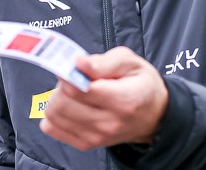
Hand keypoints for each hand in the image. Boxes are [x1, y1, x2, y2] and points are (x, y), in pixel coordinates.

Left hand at [40, 46, 167, 151]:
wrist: (152, 115)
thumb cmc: (140, 83)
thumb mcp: (129, 62)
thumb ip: (103, 62)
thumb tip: (78, 63)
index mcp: (123, 100)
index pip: (80, 90)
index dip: (69, 74)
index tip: (73, 66)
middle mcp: (109, 123)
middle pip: (62, 104)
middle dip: (62, 85)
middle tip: (74, 77)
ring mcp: (97, 137)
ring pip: (55, 116)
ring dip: (57, 98)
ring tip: (73, 90)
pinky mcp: (86, 144)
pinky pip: (53, 128)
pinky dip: (55, 114)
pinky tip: (69, 104)